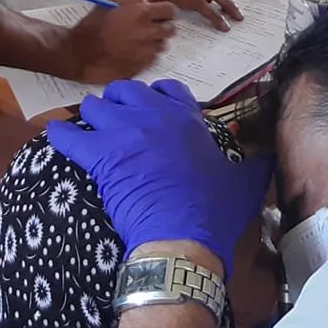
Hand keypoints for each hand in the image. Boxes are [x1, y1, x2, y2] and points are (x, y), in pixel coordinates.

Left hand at [47, 79, 273, 274]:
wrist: (183, 237)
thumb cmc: (213, 211)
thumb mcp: (244, 184)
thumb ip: (257, 164)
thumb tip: (272, 158)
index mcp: (186, 118)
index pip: (166, 89)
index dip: (154, 99)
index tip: (150, 112)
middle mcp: (153, 116)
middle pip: (123, 91)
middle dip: (118, 104)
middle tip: (116, 124)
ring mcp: (124, 133)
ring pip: (94, 107)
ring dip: (91, 119)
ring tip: (89, 134)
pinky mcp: (99, 155)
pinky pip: (67, 135)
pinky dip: (60, 136)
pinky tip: (56, 138)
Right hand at [62, 0, 178, 80]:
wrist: (80, 53)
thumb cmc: (92, 26)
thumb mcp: (109, 1)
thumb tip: (146, 0)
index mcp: (142, 14)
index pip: (170, 10)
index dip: (164, 11)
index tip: (158, 13)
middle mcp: (148, 33)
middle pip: (170, 29)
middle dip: (162, 26)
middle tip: (150, 27)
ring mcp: (146, 52)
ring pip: (162, 45)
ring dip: (154, 42)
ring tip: (138, 40)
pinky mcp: (142, 67)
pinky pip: (152, 59)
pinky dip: (146, 55)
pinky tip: (132, 52)